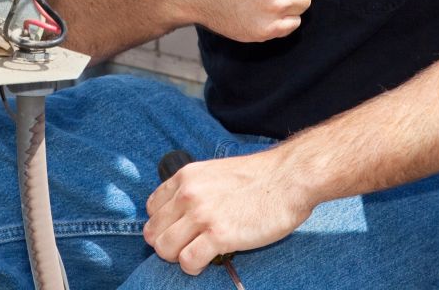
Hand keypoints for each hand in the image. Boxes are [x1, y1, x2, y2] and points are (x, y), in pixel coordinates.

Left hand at [143, 148, 310, 274]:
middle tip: (186, 247)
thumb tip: (182, 212)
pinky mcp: (219, 235)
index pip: (152, 208)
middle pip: (154, 231)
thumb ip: (195, 188)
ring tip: (196, 255)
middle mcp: (188, 193)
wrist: (287, 178)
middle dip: (167, 244)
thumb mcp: (215, 172)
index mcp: (186, 176)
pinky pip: (188, 261)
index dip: (162, 224)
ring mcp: (202, 214)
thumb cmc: (257, 177)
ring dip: (178, 257)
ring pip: (165, 248)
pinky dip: (193, 266)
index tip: (176, 231)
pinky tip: (207, 261)